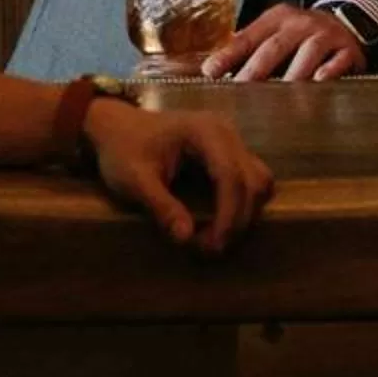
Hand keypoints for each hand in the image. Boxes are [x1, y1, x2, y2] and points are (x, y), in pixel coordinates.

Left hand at [85, 98, 276, 253]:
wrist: (118, 127)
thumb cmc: (123, 150)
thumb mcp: (133, 180)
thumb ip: (160, 207)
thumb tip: (186, 239)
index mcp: (204, 131)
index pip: (230, 175)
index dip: (228, 215)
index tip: (213, 246)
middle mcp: (226, 132)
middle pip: (252, 180)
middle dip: (237, 220)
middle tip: (210, 249)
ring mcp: (232, 139)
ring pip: (259, 180)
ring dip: (245, 212)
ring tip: (217, 237)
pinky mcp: (231, 151)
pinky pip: (252, 178)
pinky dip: (244, 203)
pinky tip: (221, 221)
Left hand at [204, 3, 368, 82]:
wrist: (346, 22)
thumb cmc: (300, 36)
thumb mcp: (274, 34)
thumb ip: (247, 50)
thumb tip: (210, 71)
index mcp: (277, 19)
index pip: (248, 37)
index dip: (229, 55)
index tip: (210, 72)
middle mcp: (300, 24)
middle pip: (275, 46)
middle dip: (257, 68)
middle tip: (241, 88)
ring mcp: (326, 35)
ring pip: (308, 52)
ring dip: (293, 72)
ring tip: (280, 93)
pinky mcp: (347, 49)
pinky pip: (339, 59)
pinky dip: (330, 70)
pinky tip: (319, 81)